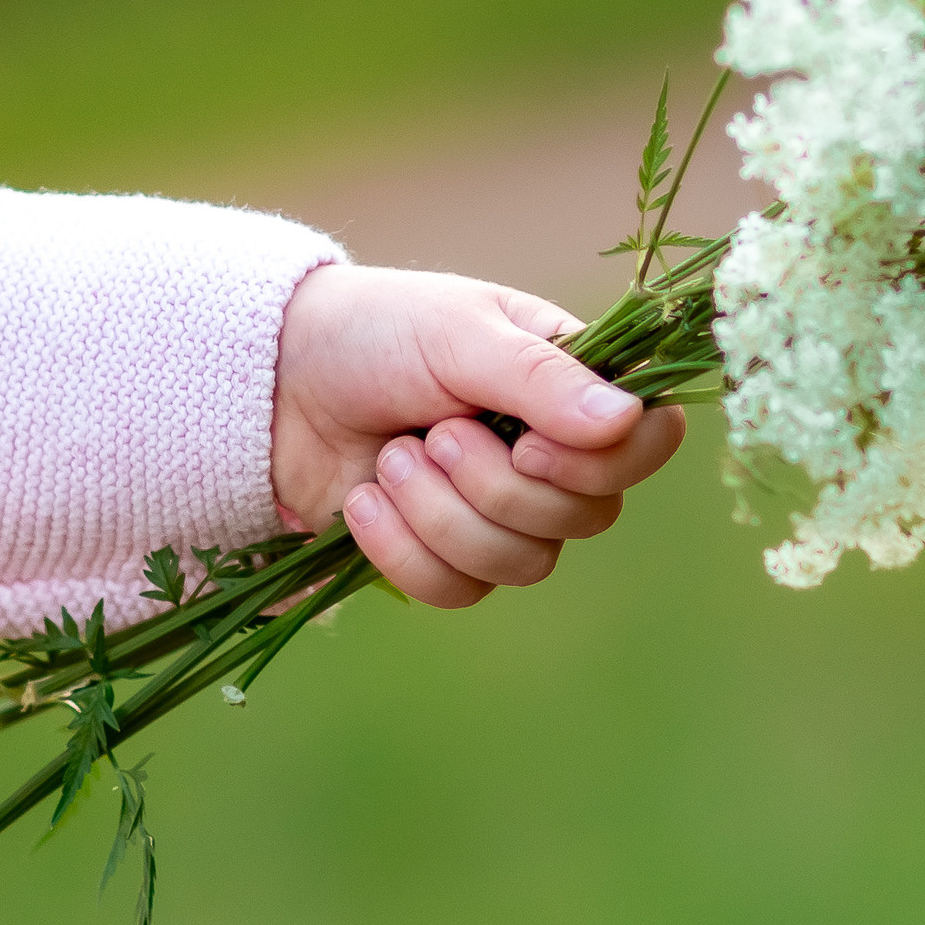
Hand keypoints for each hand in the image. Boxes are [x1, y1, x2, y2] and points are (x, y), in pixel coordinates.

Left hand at [271, 264, 686, 606]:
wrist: (274, 380)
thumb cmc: (376, 332)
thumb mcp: (458, 334)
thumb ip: (541, 378)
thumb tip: (626, 421)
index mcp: (571, 386)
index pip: (650, 443)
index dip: (602, 465)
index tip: (531, 447)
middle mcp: (552, 455)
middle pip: (588, 518)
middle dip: (495, 487)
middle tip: (433, 433)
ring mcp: (501, 512)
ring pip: (524, 564)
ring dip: (442, 516)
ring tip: (390, 460)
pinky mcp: (445, 556)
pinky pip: (459, 591)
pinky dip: (403, 552)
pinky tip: (362, 504)